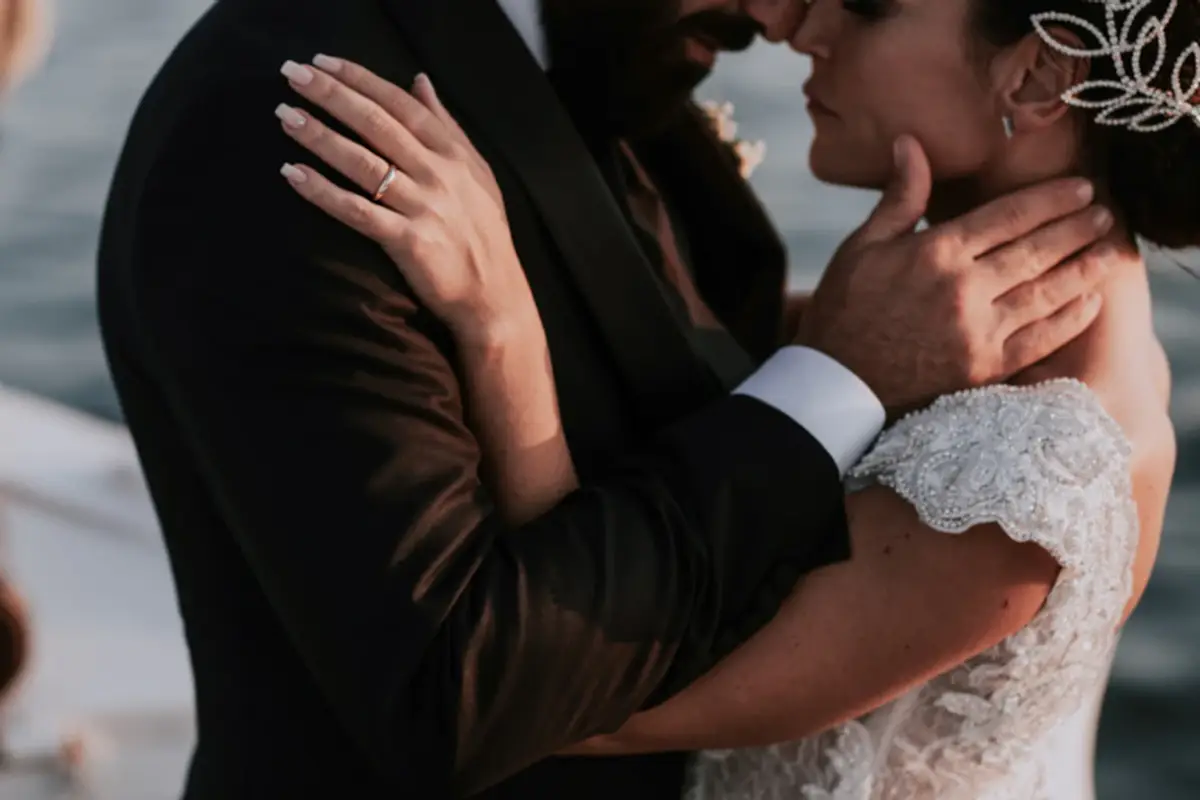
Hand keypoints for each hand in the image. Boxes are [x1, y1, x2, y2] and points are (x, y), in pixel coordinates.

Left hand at [275, 56, 536, 345]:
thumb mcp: (476, 171)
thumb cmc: (483, 234)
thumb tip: (420, 81)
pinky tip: (293, 173)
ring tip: (286, 116)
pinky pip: (358, 212)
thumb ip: (446, 125)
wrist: (495, 296)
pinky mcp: (409, 242)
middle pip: (378, 125)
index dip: (360, 80)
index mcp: (453, 154)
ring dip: (321, 136)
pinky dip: (323, 192)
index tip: (323, 62)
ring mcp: (424, 208)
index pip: (401, 105)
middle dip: (333, 96)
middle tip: (292, 74)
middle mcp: (439, 174)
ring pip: (363, 163)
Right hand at [800, 135, 1110, 411]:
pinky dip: (1068, 319)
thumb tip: (912, 142)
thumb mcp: (863, 246)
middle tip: (1104, 214)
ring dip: (1082, 268)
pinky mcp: (983, 367)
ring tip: (1108, 252)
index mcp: (936, 252)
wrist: (835, 382)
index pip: (1008, 216)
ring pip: (1046, 291)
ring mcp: (978, 331)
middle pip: (1036, 250)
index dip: (1050, 199)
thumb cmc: (844, 309)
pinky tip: (1088, 302)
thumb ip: (901, 197)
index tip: (1079, 189)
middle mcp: (964, 289)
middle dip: (1076, 228)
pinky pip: (1039, 339)